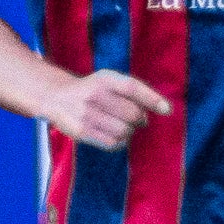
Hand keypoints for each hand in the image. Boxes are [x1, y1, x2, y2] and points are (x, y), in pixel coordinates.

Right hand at [39, 67, 171, 149]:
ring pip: (124, 131)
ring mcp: (85, 114)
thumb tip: (164, 110)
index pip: (132, 88)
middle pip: (132, 114)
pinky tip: (115, 136)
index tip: (167, 110)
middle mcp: (94, 95)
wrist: (55, 97)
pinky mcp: (80, 132)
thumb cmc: (92, 89)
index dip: (152, 99)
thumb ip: (134, 90)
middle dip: (140, 120)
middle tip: (135, 120)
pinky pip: (112, 143)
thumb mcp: (109, 80)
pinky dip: (119, 142)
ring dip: (129, 132)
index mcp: (104, 79)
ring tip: (123, 128)